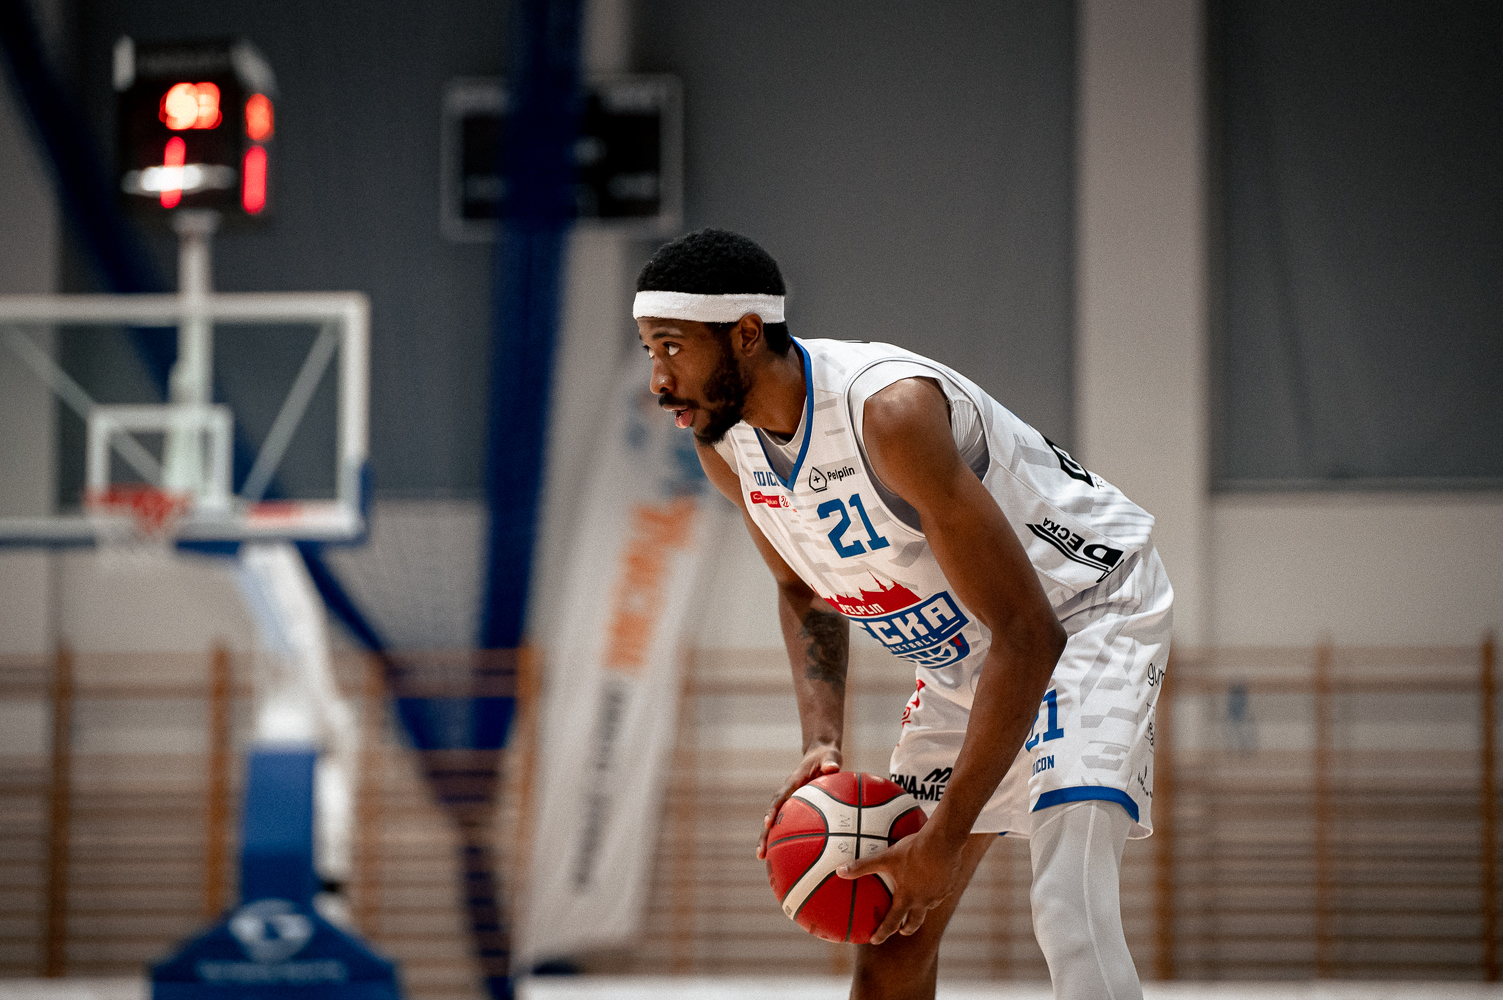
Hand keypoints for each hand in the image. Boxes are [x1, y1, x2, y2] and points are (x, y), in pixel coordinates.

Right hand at [756, 744, 841, 858]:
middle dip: (764, 834)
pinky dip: (785, 837)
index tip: (768, 823)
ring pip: (776, 821)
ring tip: (763, 859)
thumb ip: (831, 761)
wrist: (821, 754)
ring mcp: (789, 801)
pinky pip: (788, 823)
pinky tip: (788, 856)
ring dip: (768, 838)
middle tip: (760, 853)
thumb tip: (832, 768)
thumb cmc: (826, 756)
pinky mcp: (795, 807)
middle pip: (771, 814)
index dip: (773, 809)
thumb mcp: (830, 755)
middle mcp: (787, 792)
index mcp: (793, 781)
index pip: (780, 796)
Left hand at [835, 826, 963, 944]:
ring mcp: (938, 895)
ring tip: (917, 901)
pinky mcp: (949, 885)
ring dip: (921, 908)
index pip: (892, 922)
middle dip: (907, 928)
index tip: (874, 941)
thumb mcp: (885, 857)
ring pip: (929, 906)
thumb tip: (840, 871)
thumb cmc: (913, 850)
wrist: (944, 842)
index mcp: (907, 897)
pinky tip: (933, 880)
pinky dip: (934, 891)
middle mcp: (924, 901)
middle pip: (915, 922)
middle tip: (901, 929)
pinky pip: (941, 892)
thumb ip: (863, 866)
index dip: (882, 933)